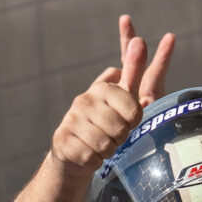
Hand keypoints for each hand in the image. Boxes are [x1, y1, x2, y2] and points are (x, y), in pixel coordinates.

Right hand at [50, 15, 176, 176]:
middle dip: (120, 139)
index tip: (126, 121)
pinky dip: (94, 162)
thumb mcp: (121, 99)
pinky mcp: (62, 140)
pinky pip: (91, 157)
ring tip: (100, 146)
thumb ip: (133, 71)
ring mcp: (70, 120)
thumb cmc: (103, 126)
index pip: (133, 109)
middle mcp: (83, 100)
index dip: (133, 121)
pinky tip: (89, 156)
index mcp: (101, 89)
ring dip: (107, 151)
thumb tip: (140, 40)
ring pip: (105, 145)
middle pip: (120, 129)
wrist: (73, 155)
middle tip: (112, 137)